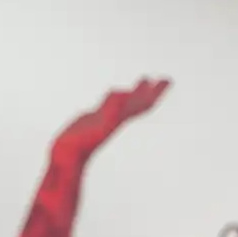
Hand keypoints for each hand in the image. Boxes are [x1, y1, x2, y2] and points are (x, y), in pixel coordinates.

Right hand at [54, 78, 170, 161]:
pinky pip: (107, 105)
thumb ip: (111, 108)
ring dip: (135, 92)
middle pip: (139, 102)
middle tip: (165, 79)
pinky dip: (113, 97)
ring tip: (144, 80)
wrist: (68, 157)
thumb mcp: (99, 124)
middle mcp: (116, 118)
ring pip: (124, 102)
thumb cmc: (81, 144)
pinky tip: (113, 94)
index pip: (143, 103)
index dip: (156, 92)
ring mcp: (105, 118)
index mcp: (120, 118)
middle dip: (152, 90)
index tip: (168, 80)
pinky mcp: (93, 119)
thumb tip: (123, 92)